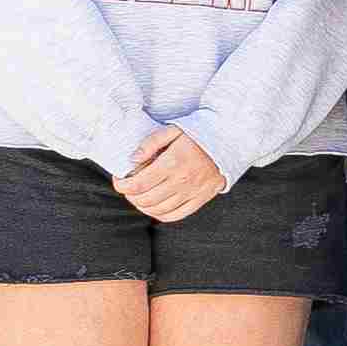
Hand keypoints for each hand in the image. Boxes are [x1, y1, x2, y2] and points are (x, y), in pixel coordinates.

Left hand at [112, 124, 228, 222]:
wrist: (228, 143)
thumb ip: (151, 143)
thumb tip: (132, 159)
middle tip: (127, 188)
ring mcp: (191, 193)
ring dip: (142, 206)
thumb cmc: (198, 135)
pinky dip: (160, 214)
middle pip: (145, 199)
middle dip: (130, 196)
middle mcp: (181, 181)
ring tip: (138, 197)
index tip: (119, 180)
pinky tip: (154, 206)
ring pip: (157, 210)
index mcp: (172, 163)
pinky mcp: (200, 199)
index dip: (122, 186)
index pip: (137, 184)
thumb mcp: (173, 130)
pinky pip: (175, 216)